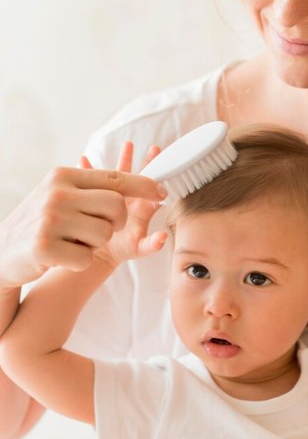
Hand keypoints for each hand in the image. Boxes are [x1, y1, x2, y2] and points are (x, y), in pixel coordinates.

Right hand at [0, 151, 165, 287]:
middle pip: (116, 208)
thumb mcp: (60, 197)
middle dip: (115, 223)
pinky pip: (86, 258)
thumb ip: (92, 190)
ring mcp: (50, 219)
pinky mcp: (45, 247)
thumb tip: (138, 186)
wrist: (1, 253)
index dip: (143, 185)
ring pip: (104, 235)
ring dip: (93, 245)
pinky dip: (78, 262)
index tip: (162, 191)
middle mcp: (57, 193)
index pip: (114, 178)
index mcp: (63, 176)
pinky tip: (59, 256)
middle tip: (94, 230)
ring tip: (70, 242)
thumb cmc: (40, 226)